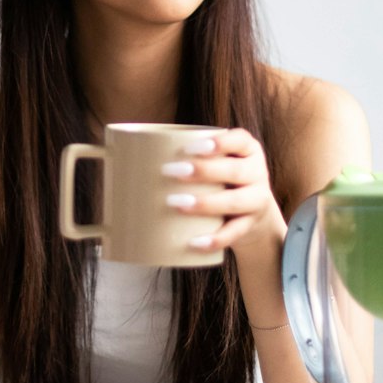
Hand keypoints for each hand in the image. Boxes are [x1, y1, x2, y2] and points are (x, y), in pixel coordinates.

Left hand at [163, 128, 284, 259]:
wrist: (254, 214)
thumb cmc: (221, 180)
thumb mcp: (216, 162)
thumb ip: (188, 154)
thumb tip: (126, 151)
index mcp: (248, 150)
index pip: (240, 140)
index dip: (218, 142)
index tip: (190, 147)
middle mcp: (257, 173)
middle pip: (235, 170)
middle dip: (203, 171)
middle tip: (170, 170)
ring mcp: (256, 201)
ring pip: (235, 201)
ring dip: (204, 203)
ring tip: (174, 203)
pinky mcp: (249, 226)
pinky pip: (234, 233)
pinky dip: (214, 239)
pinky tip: (194, 242)